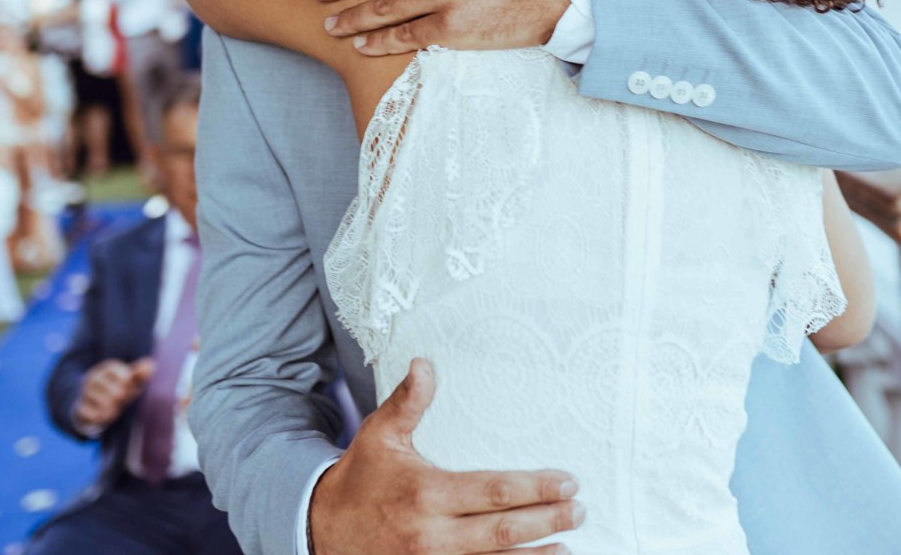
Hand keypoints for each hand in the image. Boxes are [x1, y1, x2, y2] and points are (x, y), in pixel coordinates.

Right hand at [73, 357, 151, 433]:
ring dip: (113, 410)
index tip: (127, 386)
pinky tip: (103, 415)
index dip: (130, 385)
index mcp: (107, 368)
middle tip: (121, 399)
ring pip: (106, 404)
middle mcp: (94, 378)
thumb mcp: (127, 381)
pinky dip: (101, 418)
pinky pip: (94, 415)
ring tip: (114, 408)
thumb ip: (139, 374)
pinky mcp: (80, 407)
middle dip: (122, 399)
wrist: (89, 403)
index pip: (125, 376)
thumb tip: (151, 365)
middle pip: (118, 392)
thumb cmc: (115, 389)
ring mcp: (85, 392)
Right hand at [310, 359, 579, 554]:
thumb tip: (425, 363)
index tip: (567, 481)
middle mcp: (433, 535)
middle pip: (503, 531)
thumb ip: (407, 402)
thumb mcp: (379, 435)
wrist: (321, 530)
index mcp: (426, 494)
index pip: (493, 491)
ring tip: (567, 544)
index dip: (534, 487)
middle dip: (546, 521)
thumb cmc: (360, 478)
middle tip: (579, 510)